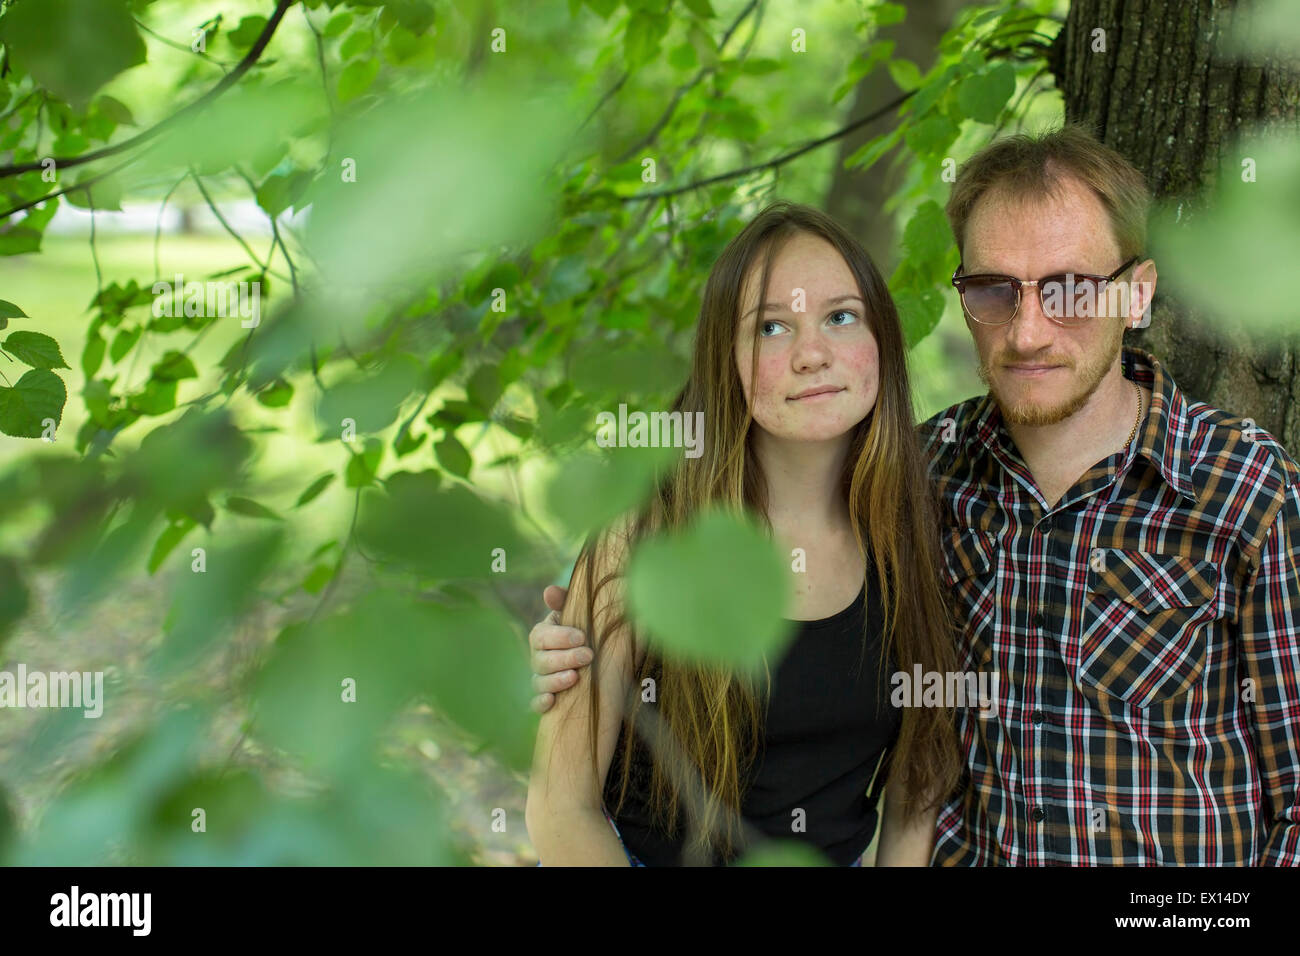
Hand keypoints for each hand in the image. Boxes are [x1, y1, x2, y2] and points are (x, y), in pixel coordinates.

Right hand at [528, 585, 591, 713]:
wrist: (598, 659)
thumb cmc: (585, 631)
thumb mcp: (578, 614)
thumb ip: (565, 600)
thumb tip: (549, 591)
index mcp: (542, 636)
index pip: (541, 636)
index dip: (560, 637)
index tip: (582, 637)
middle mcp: (538, 658)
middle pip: (541, 660)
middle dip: (564, 658)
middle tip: (588, 655)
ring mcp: (540, 679)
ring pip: (539, 682)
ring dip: (555, 681)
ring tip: (575, 677)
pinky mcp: (546, 699)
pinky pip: (536, 703)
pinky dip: (541, 703)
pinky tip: (552, 701)